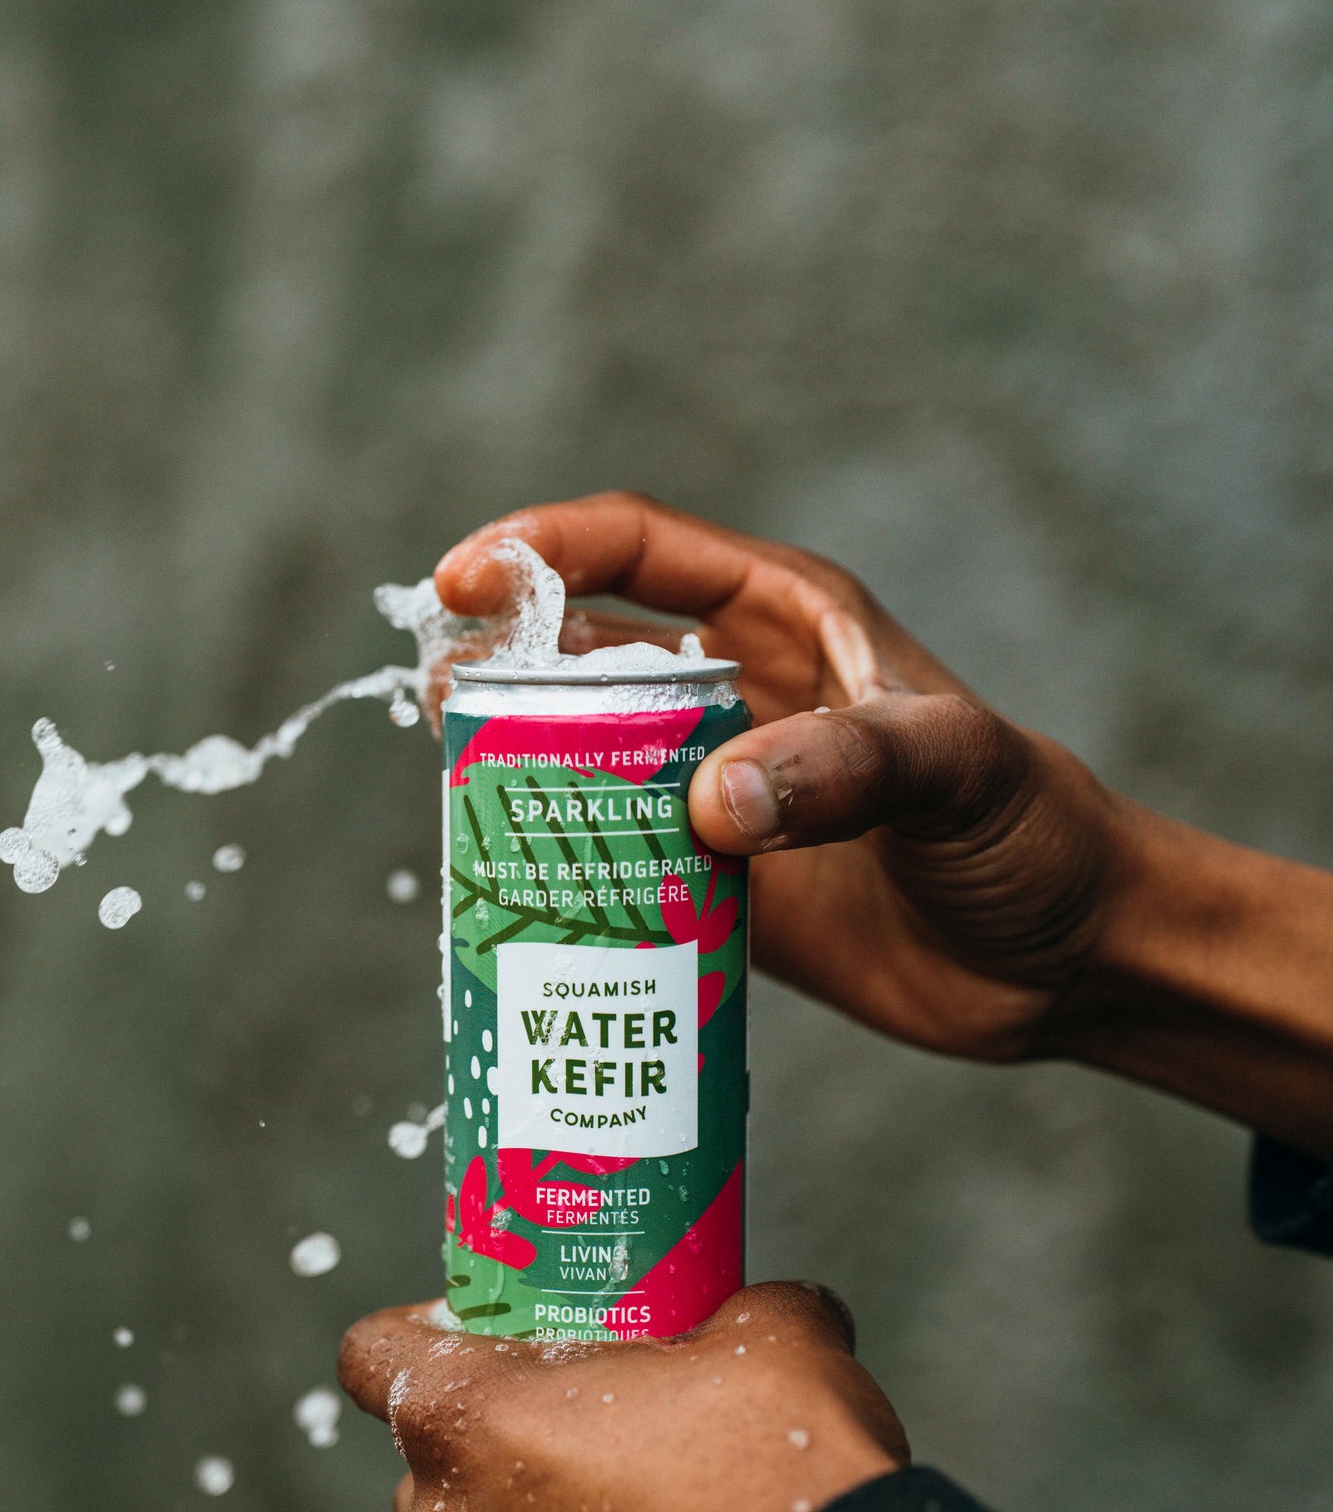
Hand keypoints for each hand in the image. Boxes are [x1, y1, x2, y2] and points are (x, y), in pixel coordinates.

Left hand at [339, 1283, 906, 1511]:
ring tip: (646, 1477)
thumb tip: (763, 1309)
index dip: (429, 1321)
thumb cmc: (776, 1474)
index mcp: (463, 1419)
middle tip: (595, 1393)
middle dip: (499, 1421)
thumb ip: (742, 1304)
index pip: (369, 1351)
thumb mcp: (772, 1335)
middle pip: (430, 1448)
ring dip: (539, 1502)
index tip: (506, 1319)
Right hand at [435, 491, 1124, 1064]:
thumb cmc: (1036, 835)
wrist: (1070, 962)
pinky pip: (611, 861)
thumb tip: (707, 803)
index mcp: (788, 619)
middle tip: (441, 714)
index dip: (538, 549)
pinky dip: (559, 869)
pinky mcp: (715, 885)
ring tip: (458, 801)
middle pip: (584, 654)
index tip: (457, 585)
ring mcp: (719, 791)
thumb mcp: (957, 772)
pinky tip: (513, 893)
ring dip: (518, 772)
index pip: (636, 550)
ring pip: (583, 758)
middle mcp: (738, 693)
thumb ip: (847, 768)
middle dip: (503, 669)